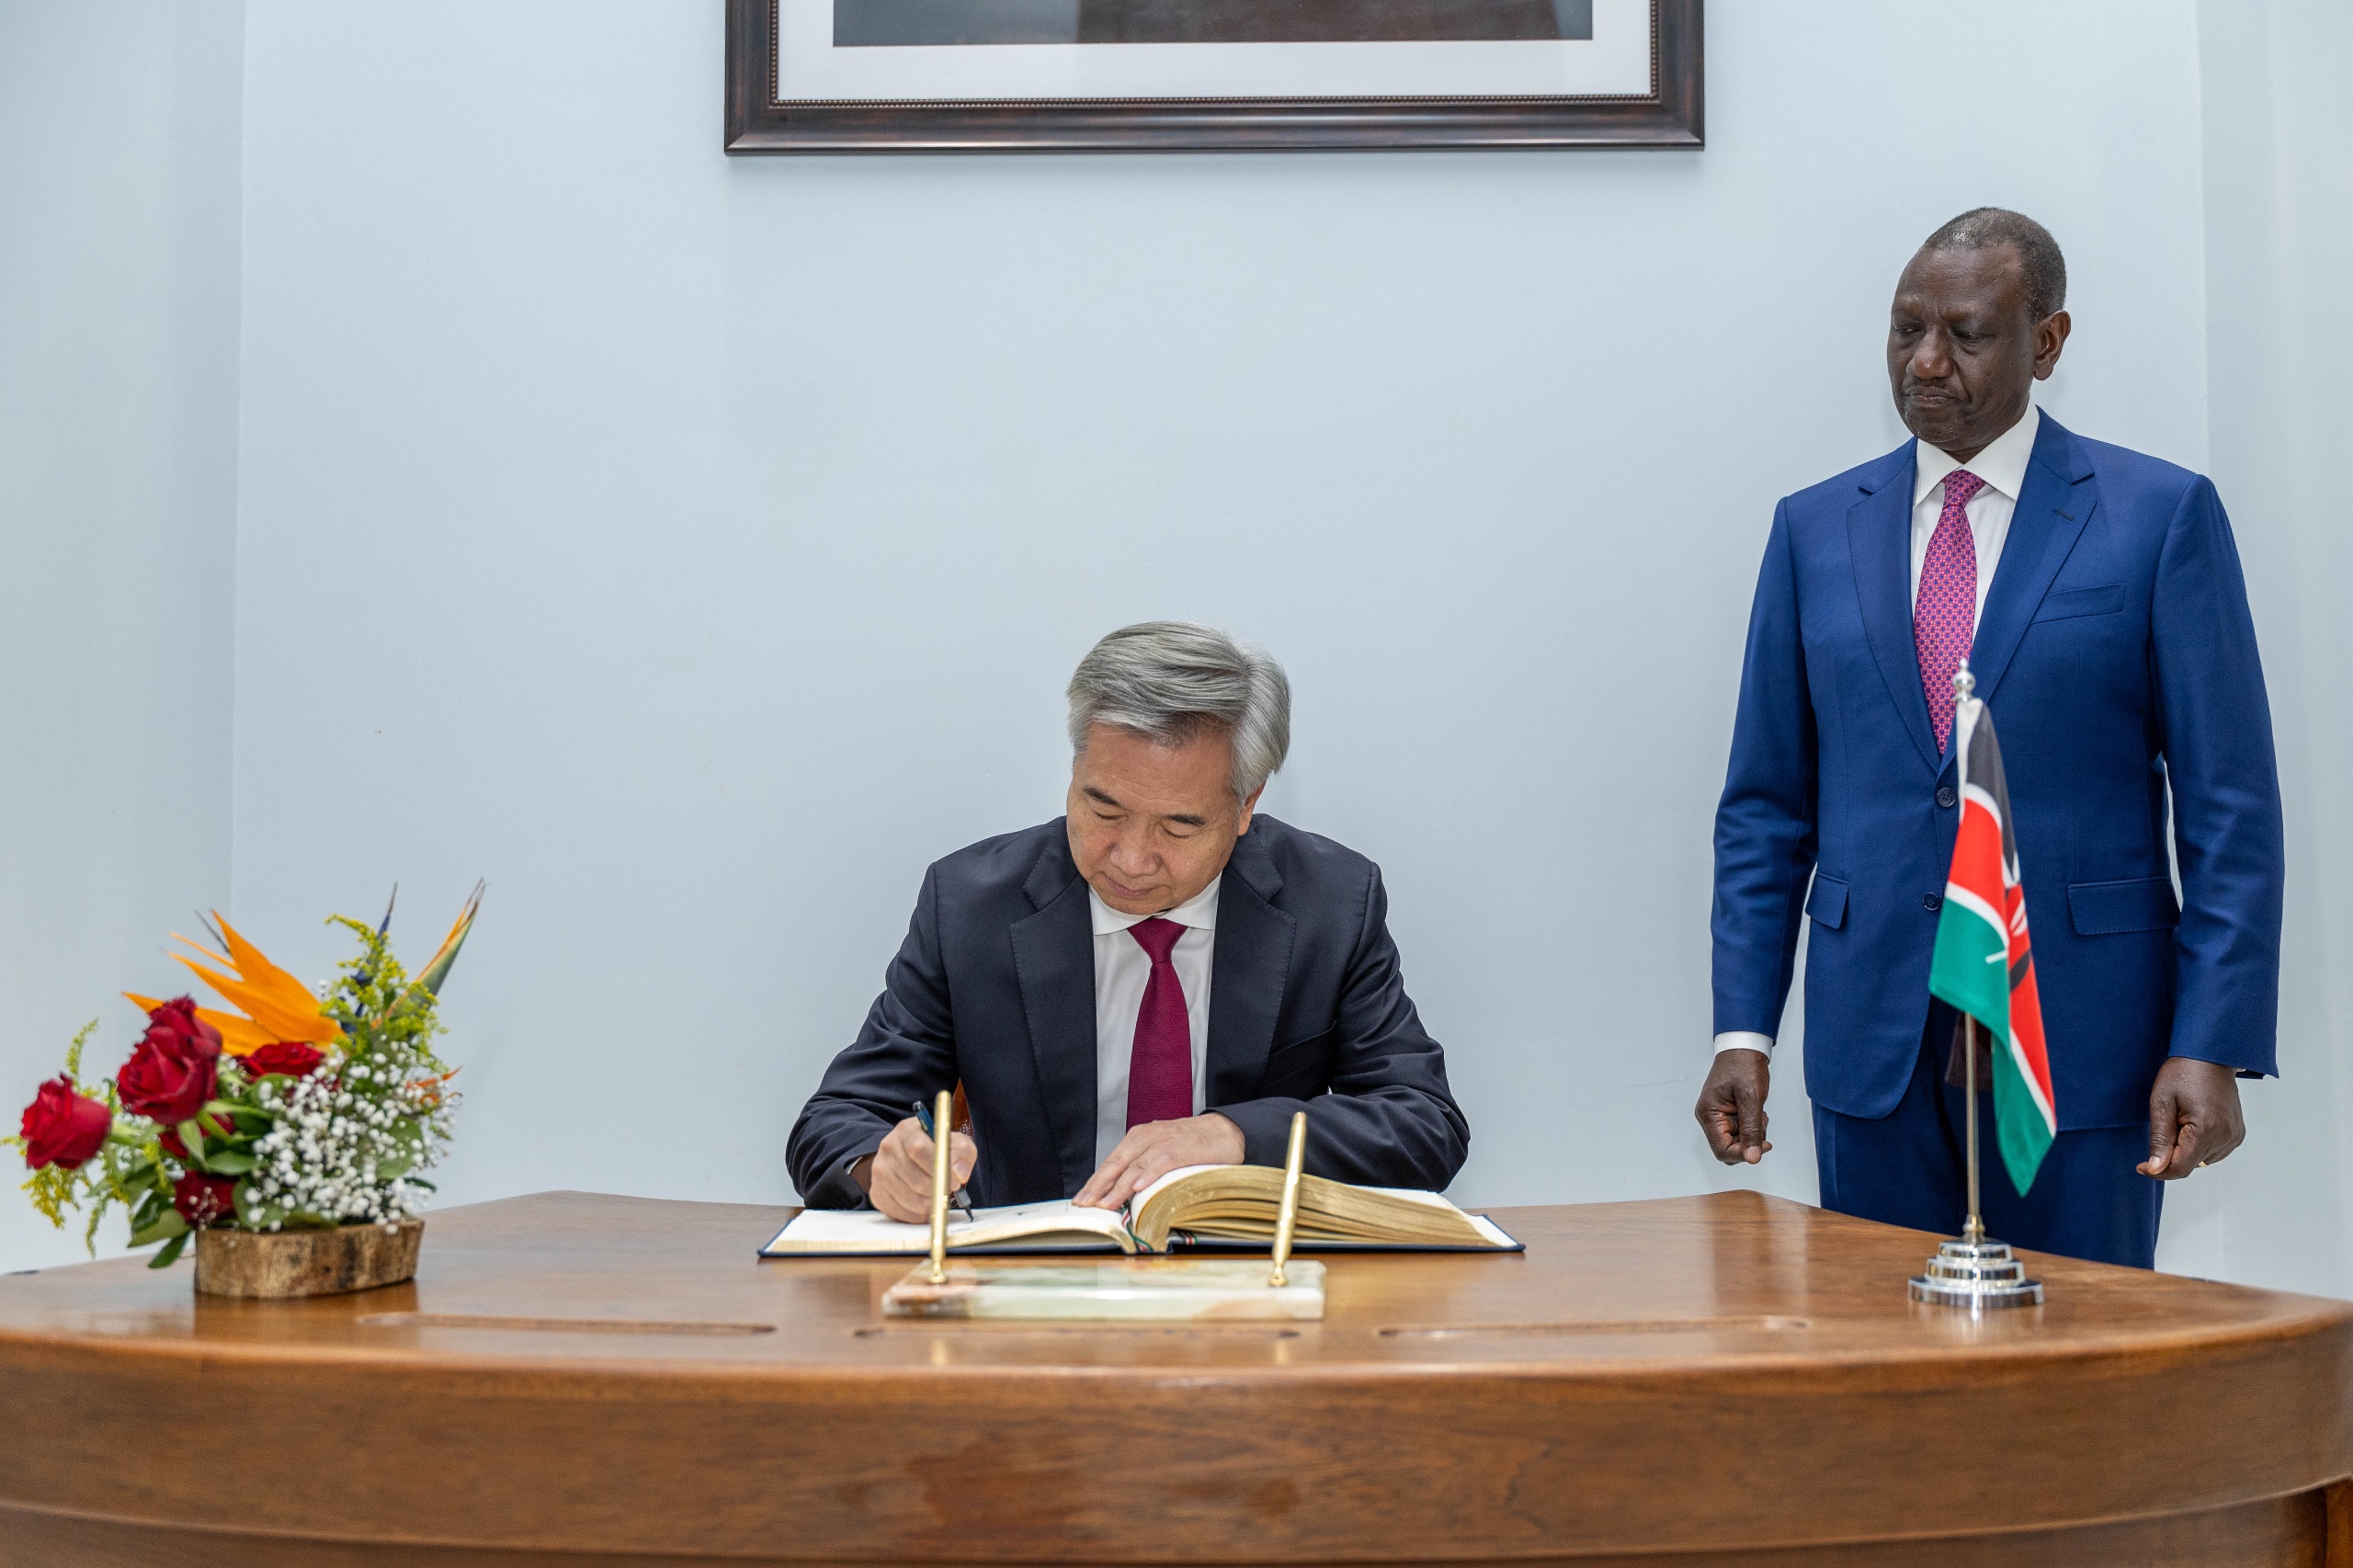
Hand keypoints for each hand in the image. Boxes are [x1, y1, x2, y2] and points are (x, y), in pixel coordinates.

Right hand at [856, 1117, 976, 1222]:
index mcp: (907, 1130)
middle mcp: (888, 1148)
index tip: (955, 1180)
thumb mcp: (956, 1143)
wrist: (913, 1157)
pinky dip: (918, 1214)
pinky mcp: (877, 1192)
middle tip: (949, 1191)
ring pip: (910, 1199)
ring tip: (938, 1196)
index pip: (918, 1149)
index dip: (939, 1169)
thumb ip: (963, 1153)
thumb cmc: (937, 1149)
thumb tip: (959, 1173)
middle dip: (938, 1190)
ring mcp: (880, 1171)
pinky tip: (926, 1204)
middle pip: (915, 1179)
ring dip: (930, 1203)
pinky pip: (900, 1212)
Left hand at [1074, 1112, 1244, 1210]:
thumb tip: (1122, 1194)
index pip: (1110, 1162)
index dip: (1095, 1182)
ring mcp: (1164, 1141)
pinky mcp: (1182, 1148)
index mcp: (1138, 1138)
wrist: (1224, 1130)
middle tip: (1085, 1205)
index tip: (1081, 1199)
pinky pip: (1161, 1162)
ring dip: (1118, 1187)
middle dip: (1098, 1186)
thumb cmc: (1191, 1144)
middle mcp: (1146, 1137)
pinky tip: (1137, 1188)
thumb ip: (1142, 1167)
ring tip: (1106, 1204)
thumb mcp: (1160, 1151)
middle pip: (1116, 1164)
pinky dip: (1148, 1175)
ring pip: (1134, 1166)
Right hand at [1696, 1048, 1772, 1164]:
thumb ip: (1751, 1130)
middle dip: (1749, 1142)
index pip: (1722, 1150)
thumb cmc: (1743, 1066)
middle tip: (1761, 1124)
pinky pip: (1741, 1130)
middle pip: (1729, 1148)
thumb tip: (1752, 1157)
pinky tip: (1757, 1111)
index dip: (1743, 1154)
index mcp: (1708, 1114)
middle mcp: (1710, 1117)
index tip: (1763, 1146)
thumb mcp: (1751, 1099)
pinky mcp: (1727, 1113)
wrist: (1744, 1047)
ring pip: (1737, 1140)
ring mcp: (1718, 1116)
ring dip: (1753, 1133)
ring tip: (1759, 1113)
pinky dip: (1752, 1126)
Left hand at [2138, 1058, 2245, 1178]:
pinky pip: (2213, 1152)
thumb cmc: (2182, 1074)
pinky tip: (2192, 1124)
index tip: (2141, 1166)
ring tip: (2180, 1120)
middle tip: (2164, 1125)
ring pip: (2201, 1161)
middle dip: (2170, 1155)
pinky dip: (2198, 1146)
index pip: (2181, 1168)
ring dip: (2185, 1150)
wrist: (2210, 1056)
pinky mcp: (2237, 1134)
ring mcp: (2234, 1136)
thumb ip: (2160, 1139)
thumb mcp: (2162, 1102)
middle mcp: (2225, 1137)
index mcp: (2206, 1129)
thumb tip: (2156, 1169)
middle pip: (2190, 1165)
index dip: (2158, 1171)